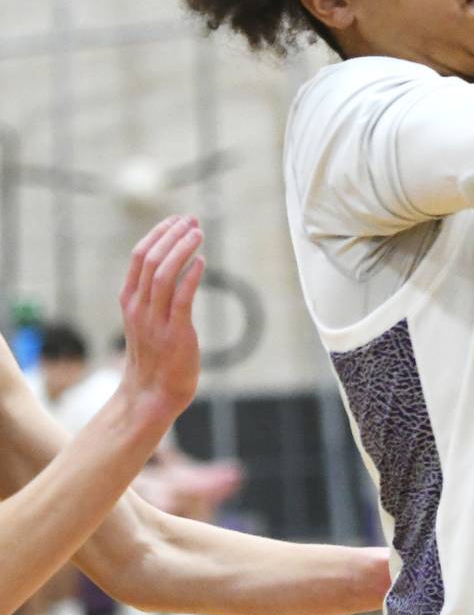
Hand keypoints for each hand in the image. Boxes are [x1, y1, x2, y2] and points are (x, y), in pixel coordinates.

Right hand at [118, 216, 204, 420]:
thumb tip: (176, 268)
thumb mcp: (147, 320)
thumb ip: (155, 296)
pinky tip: (202, 261)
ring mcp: (154, 321)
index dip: (158, 234)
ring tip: (198, 233)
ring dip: (181, 250)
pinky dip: (190, 276)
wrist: (152, 395)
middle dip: (171, 235)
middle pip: (150, 260)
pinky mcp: (175, 333)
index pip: (139, 257)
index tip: (177, 219)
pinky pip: (181, 299)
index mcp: (129, 301)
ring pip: (163, 275)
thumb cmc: (155, 356)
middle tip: (192, 219)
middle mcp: (138, 308)